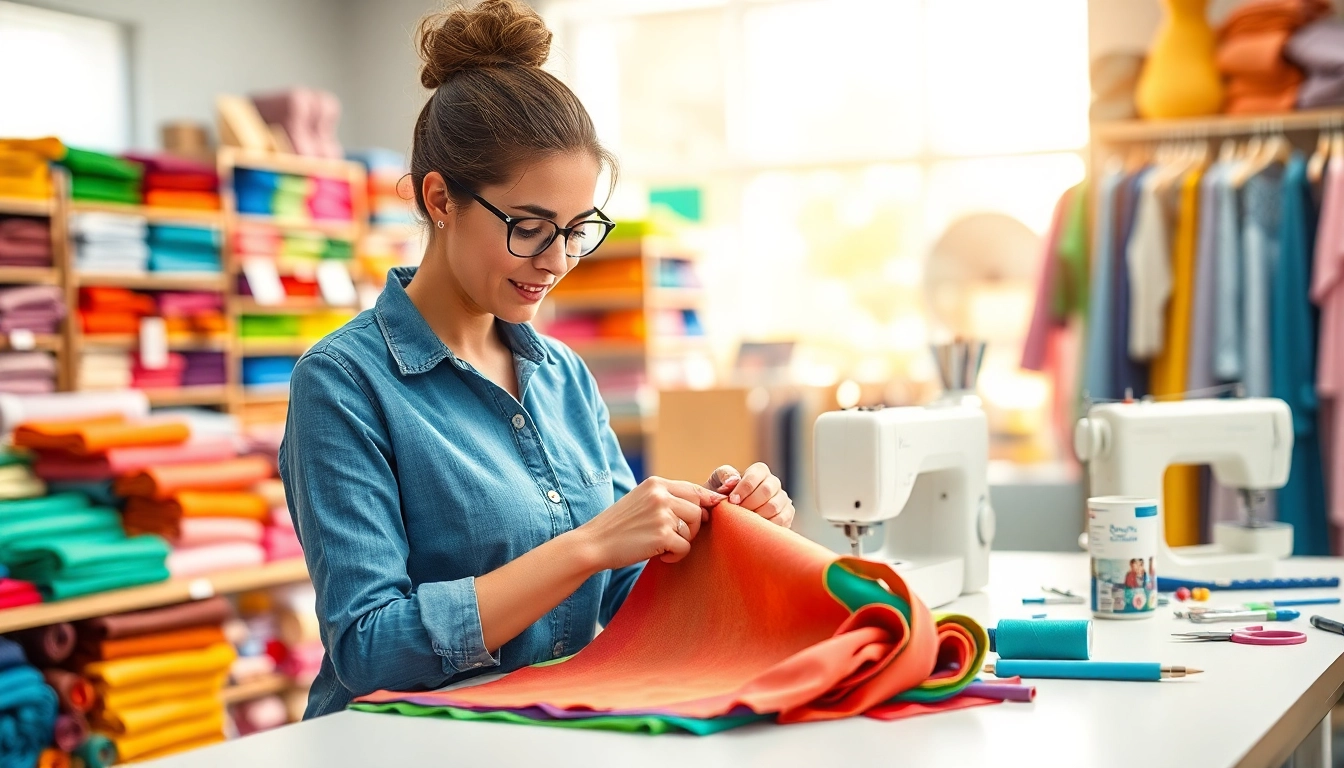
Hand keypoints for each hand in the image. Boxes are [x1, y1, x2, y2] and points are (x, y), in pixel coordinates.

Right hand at [575, 477, 724, 568]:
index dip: (706, 503)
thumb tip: (707, 504)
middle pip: (697, 510)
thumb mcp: (641, 501)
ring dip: (682, 541)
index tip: (710, 513)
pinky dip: (676, 556)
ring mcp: (662, 514)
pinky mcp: (662, 535)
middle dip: (692, 527)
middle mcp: (660, 495)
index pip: (694, 490)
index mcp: (655, 484)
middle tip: (673, 537)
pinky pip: (685, 547)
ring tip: (663, 546)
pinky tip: (660, 556)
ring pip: (693, 529)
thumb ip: (668, 499)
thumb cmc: (618, 526)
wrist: (594, 543)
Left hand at [706, 463, 794, 528]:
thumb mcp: (717, 482)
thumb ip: (724, 475)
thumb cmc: (721, 497)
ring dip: (757, 515)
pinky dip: (768, 525)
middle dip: (749, 503)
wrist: (726, 517)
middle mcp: (773, 482)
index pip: (756, 474)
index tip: (732, 501)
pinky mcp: (787, 514)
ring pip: (774, 506)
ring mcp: (782, 499)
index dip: (744, 488)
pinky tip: (755, 529)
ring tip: (743, 522)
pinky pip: (782, 519)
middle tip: (736, 514)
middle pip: (767, 490)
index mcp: (759, 471)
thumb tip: (733, 480)